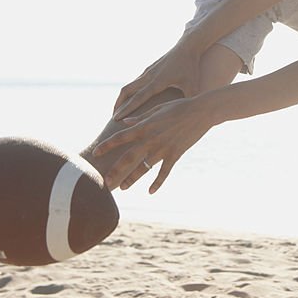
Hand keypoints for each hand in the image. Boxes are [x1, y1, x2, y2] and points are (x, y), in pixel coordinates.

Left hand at [95, 95, 219, 192]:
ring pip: (144, 168)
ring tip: (123, 188)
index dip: (107, 146)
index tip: (95, 153)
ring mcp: (163, 148)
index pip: (121, 137)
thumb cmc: (179, 106)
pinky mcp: (175, 155)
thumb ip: (140, 118)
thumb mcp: (158, 108)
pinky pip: (164, 172)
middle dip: (116, 170)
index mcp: (145, 126)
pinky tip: (150, 191)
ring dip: (132, 179)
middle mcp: (152, 139)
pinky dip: (157, 183)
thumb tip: (124, 123)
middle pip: (129, 157)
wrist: (202, 111)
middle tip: (105, 181)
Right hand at [113, 40, 203, 119]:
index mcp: (157, 82)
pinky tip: (130, 99)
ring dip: (122, 98)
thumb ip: (188, 101)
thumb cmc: (191, 67)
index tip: (116, 119)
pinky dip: (130, 91)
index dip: (126, 109)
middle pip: (126, 91)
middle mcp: (149, 76)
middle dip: (118, 105)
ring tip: (118, 110)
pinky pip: (135, 82)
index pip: (138, 98)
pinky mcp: (149, 69)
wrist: (187, 46)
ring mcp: (148, 72)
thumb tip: (187, 117)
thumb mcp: (192, 86)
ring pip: (129, 86)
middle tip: (113, 119)